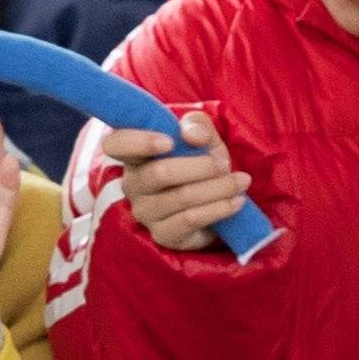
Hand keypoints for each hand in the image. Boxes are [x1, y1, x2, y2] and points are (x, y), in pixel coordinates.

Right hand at [98, 108, 254, 252]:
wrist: (216, 198)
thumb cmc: (200, 160)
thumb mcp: (202, 136)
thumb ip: (197, 125)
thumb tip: (192, 135)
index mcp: (135, 154)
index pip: (116, 144)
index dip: (139, 142)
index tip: (170, 141)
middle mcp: (133, 184)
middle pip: (159, 173)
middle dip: (200, 166)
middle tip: (224, 163)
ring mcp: (145, 212)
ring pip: (181, 197)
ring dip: (218, 188)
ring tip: (241, 181)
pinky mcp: (163, 234)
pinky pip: (191, 220)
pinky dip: (218, 208)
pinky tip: (236, 202)